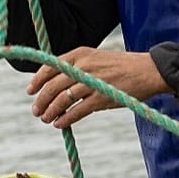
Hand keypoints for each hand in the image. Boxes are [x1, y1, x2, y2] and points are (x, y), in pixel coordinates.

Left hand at [27, 47, 172, 128]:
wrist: (148, 70)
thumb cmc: (122, 67)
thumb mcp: (96, 59)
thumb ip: (78, 68)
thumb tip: (58, 87)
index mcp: (80, 53)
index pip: (50, 66)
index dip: (37, 80)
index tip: (30, 91)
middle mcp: (83, 66)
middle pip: (53, 85)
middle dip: (41, 100)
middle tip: (36, 111)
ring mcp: (92, 82)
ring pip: (62, 99)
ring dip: (51, 111)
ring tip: (46, 119)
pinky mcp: (101, 98)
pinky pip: (77, 110)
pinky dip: (65, 119)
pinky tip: (60, 124)